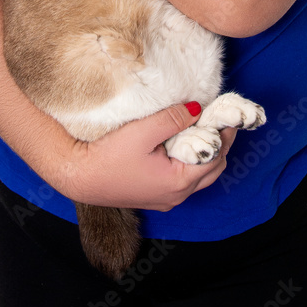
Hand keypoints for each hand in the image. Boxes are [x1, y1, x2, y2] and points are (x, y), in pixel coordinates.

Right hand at [56, 103, 238, 210]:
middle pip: (212, 169)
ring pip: (199, 175)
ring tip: (201, 127)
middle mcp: (176, 196)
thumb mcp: (143, 131)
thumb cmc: (108, 156)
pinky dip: (190, 161)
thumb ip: (173, 119)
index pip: (216, 157)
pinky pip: (183, 179)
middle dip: (220, 144)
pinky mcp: (154, 194)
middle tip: (218, 118)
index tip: (226, 112)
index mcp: (179, 182)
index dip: (224, 133)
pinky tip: (181, 142)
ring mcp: (165, 198)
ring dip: (205, 153)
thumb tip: (198, 109)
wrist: (79, 177)